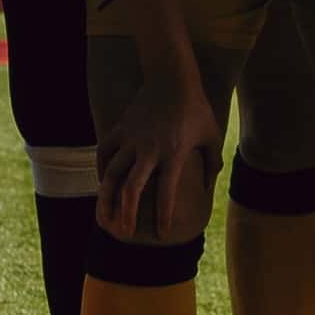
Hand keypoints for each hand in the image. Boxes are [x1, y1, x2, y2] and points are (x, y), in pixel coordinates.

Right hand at [95, 55, 218, 244]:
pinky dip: (102, 170)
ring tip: (103, 217)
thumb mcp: (211, 136)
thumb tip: (209, 188)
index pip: (167, 193)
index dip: (164, 216)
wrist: (172, 77)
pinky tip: (103, 184)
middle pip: (132, 188)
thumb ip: (212, 164)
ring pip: (112, 173)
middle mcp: (150, 150)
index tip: (163, 236)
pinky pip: (105, 154)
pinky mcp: (120, 129)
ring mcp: (132, 139)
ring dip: (106, 198)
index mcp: (174, 154)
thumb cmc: (196, 108)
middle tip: (125, 234)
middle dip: (127, 214)